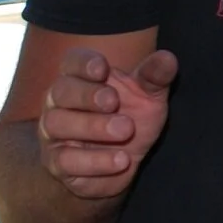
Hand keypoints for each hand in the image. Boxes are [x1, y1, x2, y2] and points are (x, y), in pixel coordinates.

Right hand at [37, 46, 177, 198]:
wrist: (123, 161)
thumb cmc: (130, 117)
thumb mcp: (148, 97)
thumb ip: (154, 77)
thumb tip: (167, 58)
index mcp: (80, 78)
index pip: (71, 62)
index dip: (83, 63)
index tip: (102, 68)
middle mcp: (60, 103)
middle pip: (60, 90)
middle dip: (86, 94)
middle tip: (113, 101)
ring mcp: (54, 134)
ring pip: (57, 124)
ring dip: (91, 126)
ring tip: (126, 130)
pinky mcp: (58, 163)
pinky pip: (65, 160)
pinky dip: (95, 161)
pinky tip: (122, 159)